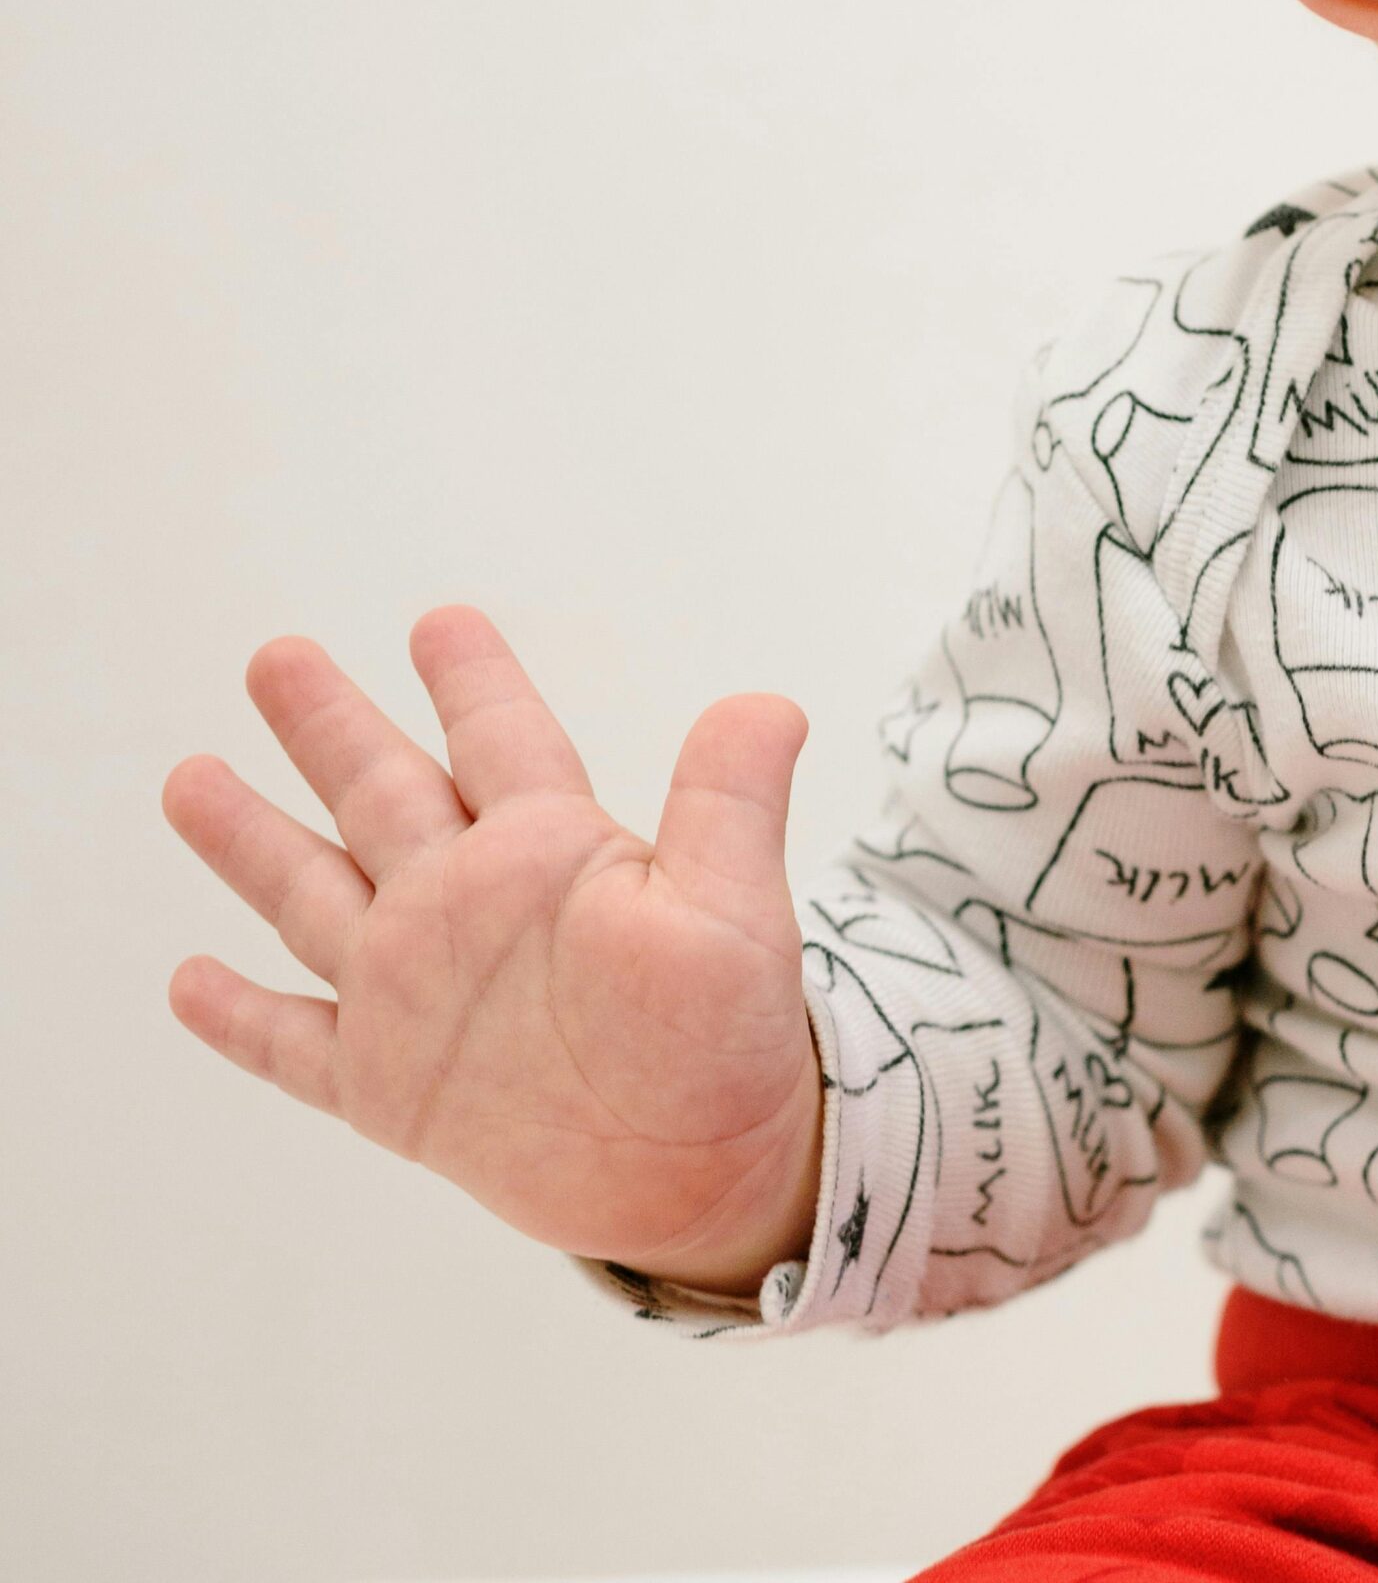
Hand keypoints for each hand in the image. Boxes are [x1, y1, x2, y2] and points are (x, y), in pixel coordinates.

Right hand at [162, 607, 824, 1289]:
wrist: (702, 1177)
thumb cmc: (726, 1040)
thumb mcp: (736, 912)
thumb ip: (730, 806)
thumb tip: (769, 705)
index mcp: (544, 849)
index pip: (498, 739)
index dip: (468, 678)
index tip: (442, 621)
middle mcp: (465, 903)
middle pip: (378, 791)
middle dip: (327, 724)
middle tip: (276, 655)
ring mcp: (415, 992)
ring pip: (311, 895)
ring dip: (252, 841)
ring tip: (190, 777)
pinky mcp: (389, 1087)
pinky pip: (295, 1045)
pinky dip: (240, 1018)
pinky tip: (186, 980)